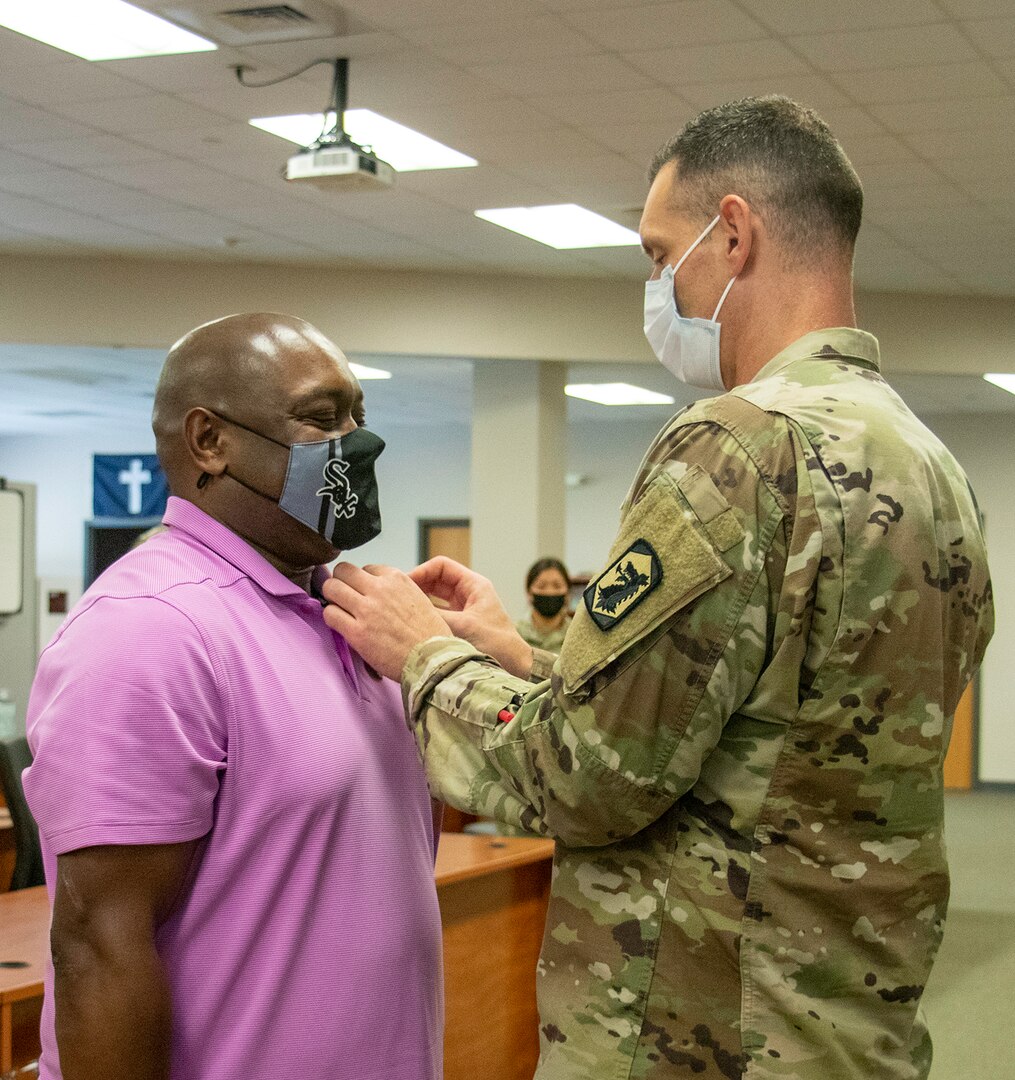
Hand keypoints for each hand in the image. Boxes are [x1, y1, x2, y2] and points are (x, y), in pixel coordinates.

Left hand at [321, 563, 451, 680]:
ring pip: (331, 588)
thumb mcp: (419, 598)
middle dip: (341, 582)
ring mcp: (367, 610)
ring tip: (339, 609)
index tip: (364, 593)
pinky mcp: (357, 632)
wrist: (433, 660)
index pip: (366, 568)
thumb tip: (376, 590)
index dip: (362, 581)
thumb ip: (397, 590)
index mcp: (397, 579)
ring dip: (332, 598)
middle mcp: (380, 589)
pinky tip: (340, 625)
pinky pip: (330, 614)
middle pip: (343, 570)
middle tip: (343, 596)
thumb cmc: (430, 635)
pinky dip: (331, 618)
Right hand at [409, 557, 532, 678]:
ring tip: (401, 611)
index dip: (421, 572)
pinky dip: (425, 618)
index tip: (405, 584)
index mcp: (474, 586)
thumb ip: (434, 615)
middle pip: (435, 581)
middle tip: (398, 598)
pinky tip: (412, 626)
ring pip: (435, 599)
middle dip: (417, 587)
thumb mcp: (462, 627)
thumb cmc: (498, 646)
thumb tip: (406, 608)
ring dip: (419, 603)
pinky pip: (438, 616)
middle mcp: (468, 595)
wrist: (516, 669)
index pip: (441, 566)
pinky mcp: (460, 627)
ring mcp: (464, 611)